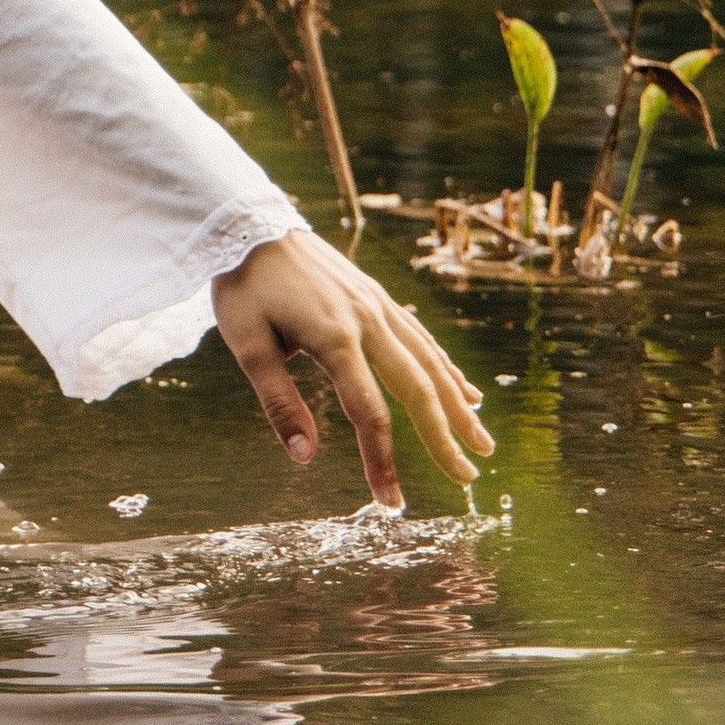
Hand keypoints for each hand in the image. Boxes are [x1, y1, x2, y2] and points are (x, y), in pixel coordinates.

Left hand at [212, 230, 490, 508]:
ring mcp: (376, 305)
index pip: (369, 414)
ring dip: (458, 405)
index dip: (382, 462)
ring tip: (482, 442)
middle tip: (467, 480)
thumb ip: (277, 401)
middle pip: (417, 390)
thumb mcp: (246, 344)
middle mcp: (367, 321)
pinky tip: (464, 389)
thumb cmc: (242, 285)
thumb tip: (304, 458)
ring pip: (429, 362)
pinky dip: (445, 366)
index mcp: (335, 339)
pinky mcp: (376, 294)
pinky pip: (420, 336)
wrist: (247, 221)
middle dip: (444, 438)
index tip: (391, 503)